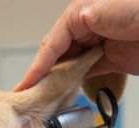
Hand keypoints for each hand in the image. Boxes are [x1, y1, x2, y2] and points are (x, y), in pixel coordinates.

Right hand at [15, 0, 138, 90]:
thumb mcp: (121, 9)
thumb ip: (96, 15)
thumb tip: (77, 22)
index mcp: (82, 13)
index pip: (52, 43)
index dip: (37, 66)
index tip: (26, 85)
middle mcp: (85, 28)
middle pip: (55, 55)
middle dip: (42, 75)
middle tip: (30, 96)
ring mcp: (95, 44)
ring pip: (66, 65)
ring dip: (55, 81)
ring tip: (41, 97)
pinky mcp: (106, 59)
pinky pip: (81, 72)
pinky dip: (71, 83)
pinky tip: (62, 92)